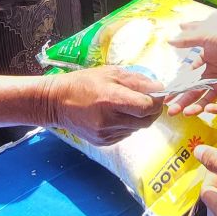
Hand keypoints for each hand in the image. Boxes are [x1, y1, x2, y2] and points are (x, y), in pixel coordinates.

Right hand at [45, 66, 161, 144]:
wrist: (56, 102)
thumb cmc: (83, 83)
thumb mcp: (110, 73)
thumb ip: (137, 81)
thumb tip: (159, 88)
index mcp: (111, 99)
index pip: (146, 107)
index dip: (156, 101)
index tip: (157, 94)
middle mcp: (109, 120)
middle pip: (146, 121)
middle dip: (152, 111)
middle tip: (148, 100)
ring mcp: (105, 134)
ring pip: (137, 129)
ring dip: (139, 118)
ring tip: (127, 106)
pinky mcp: (103, 142)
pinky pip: (125, 134)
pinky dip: (127, 125)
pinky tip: (116, 115)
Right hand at [166, 15, 216, 115]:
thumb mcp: (206, 36)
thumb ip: (188, 40)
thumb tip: (170, 41)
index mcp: (206, 62)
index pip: (188, 78)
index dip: (178, 87)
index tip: (167, 96)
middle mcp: (214, 74)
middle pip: (195, 91)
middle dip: (183, 101)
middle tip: (172, 112)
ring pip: (207, 99)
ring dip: (197, 107)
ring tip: (187, 113)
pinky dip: (216, 107)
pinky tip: (208, 108)